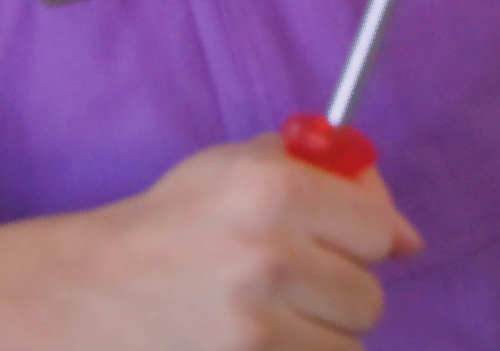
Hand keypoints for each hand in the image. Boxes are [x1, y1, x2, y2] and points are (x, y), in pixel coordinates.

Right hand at [58, 134, 422, 350]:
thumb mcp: (233, 168)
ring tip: (268, 319)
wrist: (92, 295)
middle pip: (370, 297)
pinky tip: (257, 344)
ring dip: (319, 338)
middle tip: (291, 284)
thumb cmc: (172, 225)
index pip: (377, 228)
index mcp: (271, 187)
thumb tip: (407, 237)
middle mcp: (270, 254)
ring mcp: (258, 326)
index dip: (361, 236)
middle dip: (339, 293)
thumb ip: (322, 177)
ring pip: (349, 348)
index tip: (336, 240)